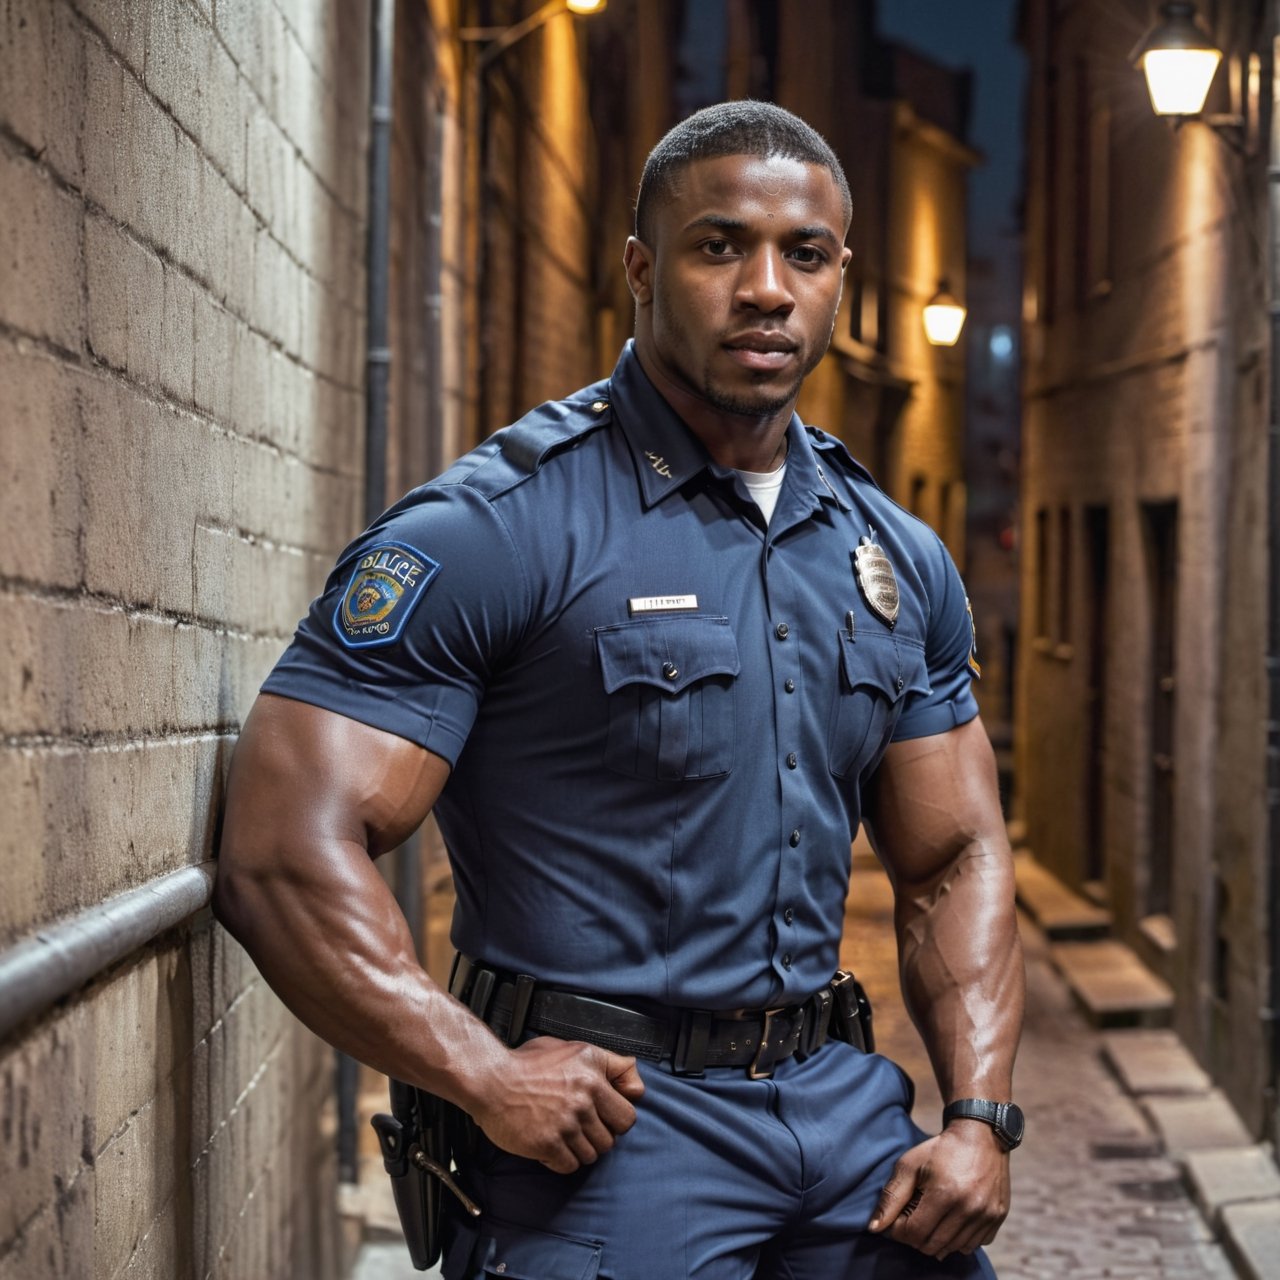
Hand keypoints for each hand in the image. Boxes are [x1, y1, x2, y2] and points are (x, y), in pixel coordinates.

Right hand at [469, 1036, 645, 1173]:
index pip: (627, 1116)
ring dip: (578, 1149)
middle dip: (597, 1137)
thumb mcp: (575, 1050)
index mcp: (593, 1074)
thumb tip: (636, 1087)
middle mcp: (584, 1099)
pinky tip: (549, 1144)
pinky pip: (569, 1165)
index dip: (615, 1120)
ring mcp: (566, 1123)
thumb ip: (609, 1065)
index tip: (603, 1118)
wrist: (491, 1079)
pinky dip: (560, 1160)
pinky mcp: (548, 1143)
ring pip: (591, 1155)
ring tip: (561, 1134)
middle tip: (580, 1129)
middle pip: (610, 1140)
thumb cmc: (528, 1063)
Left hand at [867, 1122, 1009, 1258]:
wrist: (981, 1136)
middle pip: (932, 1246)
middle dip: (915, 1237)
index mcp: (944, 1193)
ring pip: (953, 1249)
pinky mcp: (998, 1219)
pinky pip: (973, 1245)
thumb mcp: (910, 1164)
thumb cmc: (940, 1149)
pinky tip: (952, 1219)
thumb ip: (891, 1196)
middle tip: (912, 1219)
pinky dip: (959, 1239)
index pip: (914, 1233)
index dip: (898, 1230)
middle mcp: (969, 1209)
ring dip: (936, 1240)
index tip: (896, 1220)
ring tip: (931, 1218)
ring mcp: (987, 1216)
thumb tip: (874, 1228)